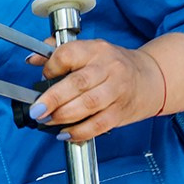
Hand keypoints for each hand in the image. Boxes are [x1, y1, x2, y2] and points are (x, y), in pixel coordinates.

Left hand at [23, 40, 162, 142]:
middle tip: (37, 109)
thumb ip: (59, 53)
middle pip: (77, 83)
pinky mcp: (121, 111)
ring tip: (48, 121)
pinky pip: (99, 124)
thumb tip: (32, 60)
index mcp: (96, 50)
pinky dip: (80, 132)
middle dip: (53, 98)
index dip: (51, 67)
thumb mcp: (89, 51)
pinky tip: (66, 133)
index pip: (69, 54)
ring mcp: (117, 91)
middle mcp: (108, 68)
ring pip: (88, 104)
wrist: (152, 77)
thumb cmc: (114, 65)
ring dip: (64, 116)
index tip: (42, 77)